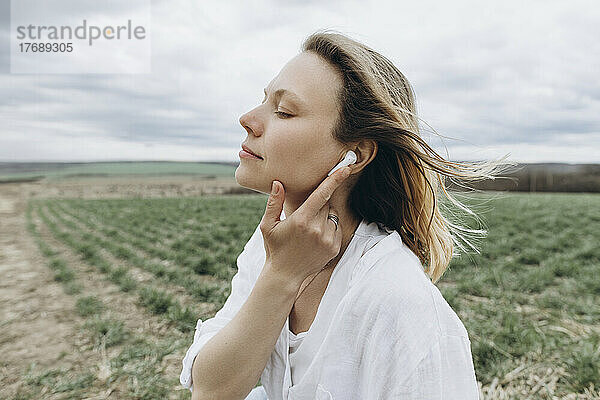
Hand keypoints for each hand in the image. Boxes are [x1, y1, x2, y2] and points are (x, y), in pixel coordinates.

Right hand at [259, 166, 352, 285]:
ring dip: (324, 217)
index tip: (345, 168)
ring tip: (308, 230)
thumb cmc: (274, 248)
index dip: (334, 179)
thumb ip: (274, 203)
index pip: (321, 194)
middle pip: (326, 204)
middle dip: (317, 204)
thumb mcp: (267, 225)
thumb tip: (277, 183)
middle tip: (304, 216)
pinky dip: (329, 228)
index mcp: (301, 219)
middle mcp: (317, 229)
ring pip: (332, 216)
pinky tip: (315, 238)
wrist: (285, 275)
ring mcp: (327, 239)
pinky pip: (336, 228)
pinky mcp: (334, 247)